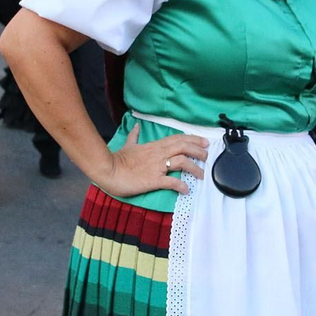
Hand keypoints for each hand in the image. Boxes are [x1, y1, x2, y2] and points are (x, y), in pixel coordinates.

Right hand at [91, 124, 209, 197]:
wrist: (108, 170)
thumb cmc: (118, 159)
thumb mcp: (128, 145)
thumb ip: (134, 136)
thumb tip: (135, 126)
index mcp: (155, 146)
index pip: (178, 139)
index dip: (193, 140)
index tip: (204, 142)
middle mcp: (159, 154)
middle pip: (184, 147)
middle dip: (198, 151)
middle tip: (207, 156)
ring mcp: (157, 167)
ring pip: (182, 162)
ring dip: (195, 168)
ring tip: (202, 174)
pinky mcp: (154, 180)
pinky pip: (171, 182)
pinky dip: (181, 185)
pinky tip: (186, 190)